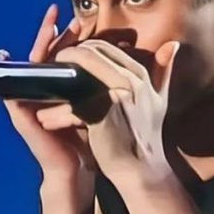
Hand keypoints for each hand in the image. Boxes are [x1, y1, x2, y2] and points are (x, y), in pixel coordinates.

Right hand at [0, 4, 95, 185]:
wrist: (78, 169)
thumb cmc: (91, 140)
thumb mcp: (99, 106)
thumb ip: (104, 84)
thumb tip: (123, 56)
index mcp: (62, 88)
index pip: (62, 56)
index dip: (69, 38)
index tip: (81, 20)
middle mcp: (43, 91)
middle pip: (44, 56)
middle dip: (52, 34)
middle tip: (61, 15)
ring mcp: (30, 101)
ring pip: (30, 66)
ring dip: (39, 46)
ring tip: (49, 28)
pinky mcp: (21, 114)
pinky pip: (12, 88)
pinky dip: (10, 73)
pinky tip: (6, 56)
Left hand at [53, 38, 180, 184]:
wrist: (141, 169)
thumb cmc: (145, 135)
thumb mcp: (158, 100)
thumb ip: (164, 70)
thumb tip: (172, 44)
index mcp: (139, 74)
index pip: (103, 47)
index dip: (79, 51)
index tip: (64, 63)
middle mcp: (130, 80)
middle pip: (87, 55)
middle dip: (63, 62)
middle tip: (47, 75)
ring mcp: (116, 96)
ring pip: (75, 77)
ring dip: (54, 86)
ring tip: (41, 99)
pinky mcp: (101, 115)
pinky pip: (71, 107)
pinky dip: (56, 114)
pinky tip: (46, 121)